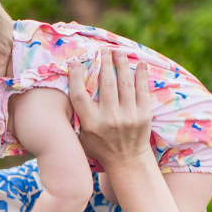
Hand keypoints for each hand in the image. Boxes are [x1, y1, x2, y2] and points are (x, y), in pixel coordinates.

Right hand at [69, 50, 150, 171]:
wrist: (127, 161)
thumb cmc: (100, 147)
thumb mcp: (82, 137)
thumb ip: (76, 117)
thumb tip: (68, 91)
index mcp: (91, 124)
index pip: (79, 95)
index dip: (75, 76)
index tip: (75, 62)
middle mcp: (109, 119)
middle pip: (105, 84)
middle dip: (104, 63)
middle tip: (103, 50)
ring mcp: (128, 117)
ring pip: (124, 83)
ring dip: (121, 64)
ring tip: (119, 52)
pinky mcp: (143, 115)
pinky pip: (142, 90)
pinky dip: (141, 75)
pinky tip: (140, 64)